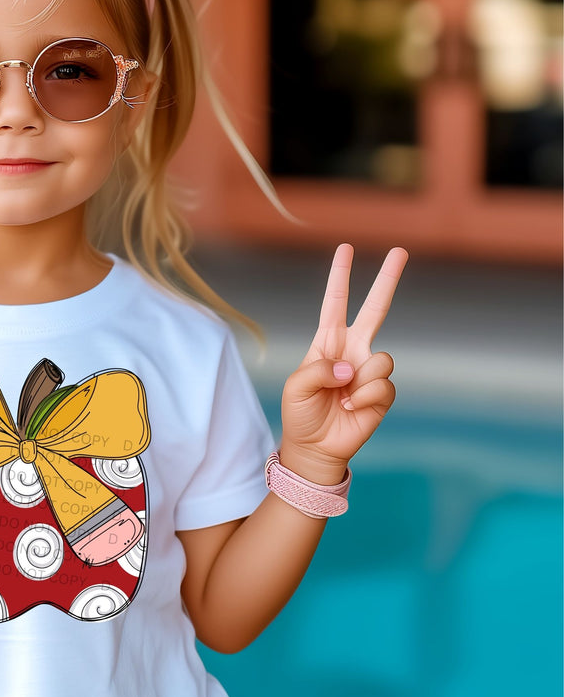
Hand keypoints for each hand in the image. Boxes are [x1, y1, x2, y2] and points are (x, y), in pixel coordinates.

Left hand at [279, 244, 407, 482]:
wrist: (315, 447)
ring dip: (360, 381)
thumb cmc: (300, 414)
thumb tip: (352, 367)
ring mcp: (369, 370)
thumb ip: (319, 369)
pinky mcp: (382, 393)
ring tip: (343, 398)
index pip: (335, 303)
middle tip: (401, 250)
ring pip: (382, 359)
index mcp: (328, 342)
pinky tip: (353, 408)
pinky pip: (383, 385)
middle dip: (387, 280)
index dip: (340, 277)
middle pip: (375, 310)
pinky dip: (365, 398)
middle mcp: (352, 351)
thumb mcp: (295, 386)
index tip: (346, 248)